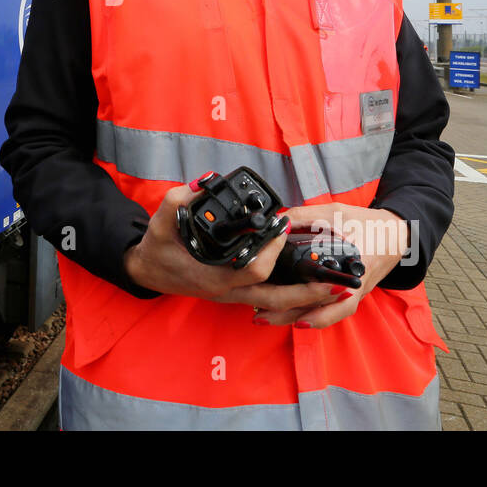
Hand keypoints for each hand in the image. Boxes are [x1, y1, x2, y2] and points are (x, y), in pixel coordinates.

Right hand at [122, 184, 346, 319]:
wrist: (147, 271)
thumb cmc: (156, 248)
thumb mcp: (161, 221)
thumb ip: (180, 200)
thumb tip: (202, 183)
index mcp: (214, 277)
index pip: (254, 269)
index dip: (273, 250)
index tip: (285, 227)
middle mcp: (228, 292)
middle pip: (277, 298)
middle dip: (309, 292)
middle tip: (339, 281)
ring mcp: (233, 296)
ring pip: (276, 304)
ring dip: (306, 297)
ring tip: (336, 287)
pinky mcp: (236, 293)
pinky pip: (269, 298)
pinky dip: (292, 295)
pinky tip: (310, 284)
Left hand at [250, 203, 409, 328]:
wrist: (395, 234)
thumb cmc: (367, 224)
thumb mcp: (335, 213)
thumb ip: (305, 216)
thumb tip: (277, 222)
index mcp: (354, 265)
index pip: (331, 289)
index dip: (305, 297)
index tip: (281, 301)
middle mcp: (354, 286)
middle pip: (321, 308)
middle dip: (289, 312)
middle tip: (259, 313)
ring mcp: (353, 294)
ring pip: (323, 314)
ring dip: (294, 317)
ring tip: (265, 318)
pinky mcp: (349, 295)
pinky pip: (330, 311)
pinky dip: (311, 316)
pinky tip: (291, 316)